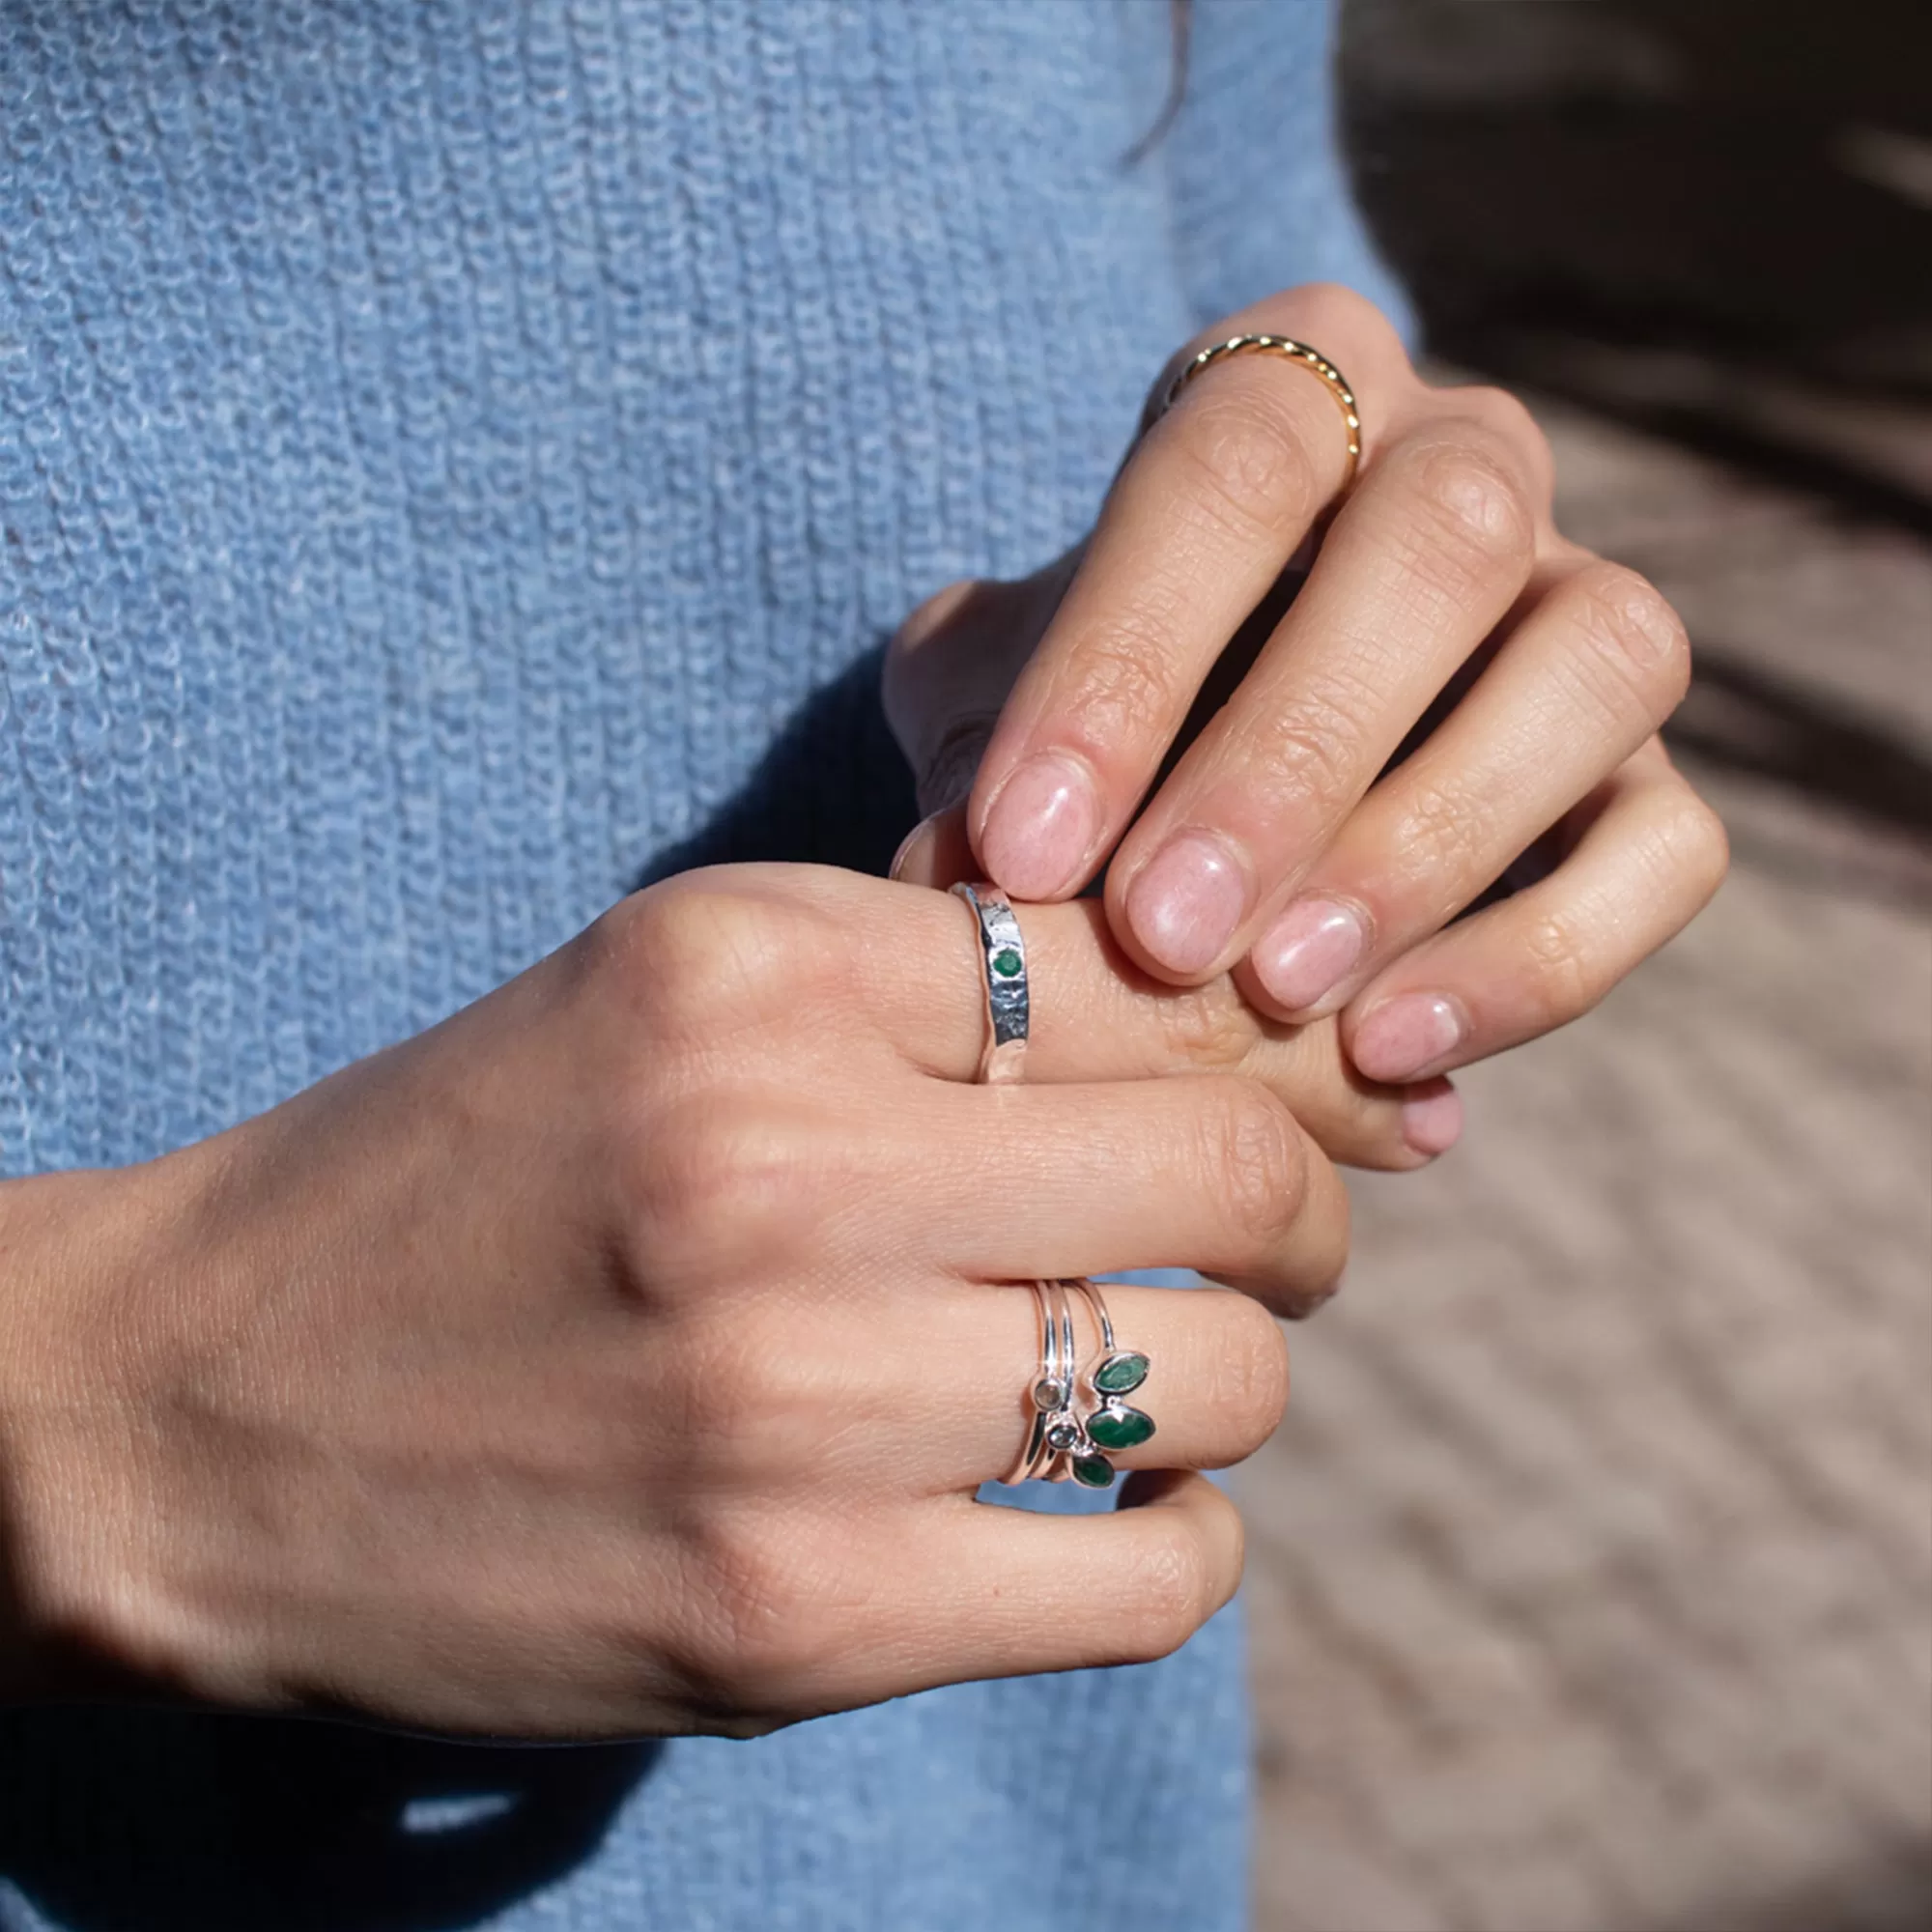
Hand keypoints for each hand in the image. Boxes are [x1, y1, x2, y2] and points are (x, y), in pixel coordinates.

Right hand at [0, 866, 1373, 1740]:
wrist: (189, 1415)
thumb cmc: (465, 1178)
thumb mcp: (673, 999)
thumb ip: (928, 984)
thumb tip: (1232, 1022)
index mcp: (748, 969)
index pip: (1144, 967)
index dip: (1266, 1028)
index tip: (1297, 1086)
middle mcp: (778, 1164)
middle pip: (1232, 1163)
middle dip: (1303, 1203)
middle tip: (1273, 1230)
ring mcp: (792, 1406)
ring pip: (1225, 1376)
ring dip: (1238, 1371)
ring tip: (1156, 1365)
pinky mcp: (794, 1615)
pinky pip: (1152, 1579)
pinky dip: (1182, 1538)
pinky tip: (1111, 1504)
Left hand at [886, 284, 1726, 1096]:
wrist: (1209, 765)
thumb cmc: (1087, 709)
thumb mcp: (991, 701)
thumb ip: (971, 754)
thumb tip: (950, 884)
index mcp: (1292, 386)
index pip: (1234, 463)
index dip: (1128, 658)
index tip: (1026, 846)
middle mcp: (1466, 462)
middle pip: (1444, 538)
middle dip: (1295, 752)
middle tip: (1165, 933)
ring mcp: (1584, 607)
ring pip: (1601, 663)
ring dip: (1432, 842)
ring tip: (1280, 990)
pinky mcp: (1654, 770)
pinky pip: (1667, 844)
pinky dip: (1543, 957)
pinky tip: (1390, 1047)